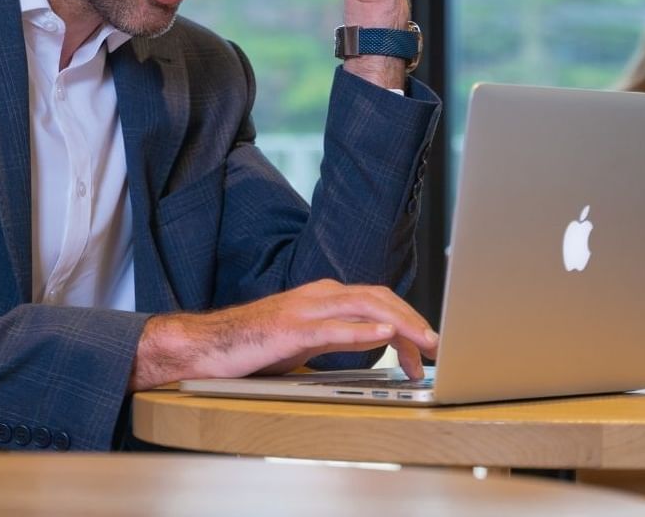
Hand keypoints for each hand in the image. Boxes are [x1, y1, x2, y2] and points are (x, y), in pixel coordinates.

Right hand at [130, 279, 438, 390]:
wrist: (206, 345)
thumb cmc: (253, 345)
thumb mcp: (306, 340)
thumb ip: (338, 337)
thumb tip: (376, 347)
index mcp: (325, 297)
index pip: (379, 302)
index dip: (409, 321)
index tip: (427, 348)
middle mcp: (319, 296)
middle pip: (380, 299)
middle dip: (414, 322)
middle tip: (438, 348)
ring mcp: (305, 309)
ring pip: (365, 308)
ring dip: (400, 326)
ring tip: (424, 343)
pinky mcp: (290, 330)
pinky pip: (333, 328)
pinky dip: (362, 332)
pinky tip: (383, 338)